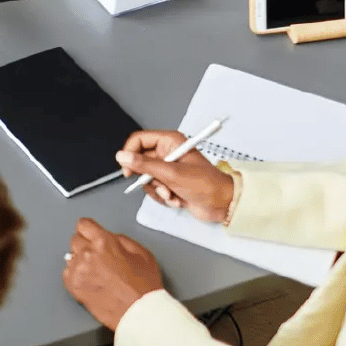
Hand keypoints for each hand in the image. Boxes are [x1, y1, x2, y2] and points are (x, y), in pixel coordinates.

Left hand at [63, 218, 165, 329]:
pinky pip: (67, 273)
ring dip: (81, 261)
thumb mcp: (141, 253)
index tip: (90, 233)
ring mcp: (78, 270)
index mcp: (104, 242)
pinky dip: (76, 275)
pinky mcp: (73, 286)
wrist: (139, 312)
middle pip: (75, 240)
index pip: (84, 225)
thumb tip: (108, 237)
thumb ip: (121, 240)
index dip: (89, 230)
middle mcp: (87, 253)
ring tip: (97, 273)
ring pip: (71, 257)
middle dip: (85, 245)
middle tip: (97, 256)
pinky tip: (90, 281)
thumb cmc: (144, 286)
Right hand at [117, 130, 236, 222]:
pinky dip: (163, 197)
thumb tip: (121, 156)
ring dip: (157, 190)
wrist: (223, 205)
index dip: (130, 154)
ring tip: (172, 194)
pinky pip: (154, 189)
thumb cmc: (205, 184)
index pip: (138, 140)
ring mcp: (168, 169)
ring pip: (146, 178)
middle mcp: (167, 153)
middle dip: (148, 178)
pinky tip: (176, 199)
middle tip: (159, 185)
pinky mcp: (170, 183)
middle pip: (140, 162)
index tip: (128, 171)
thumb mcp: (172, 173)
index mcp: (169, 142)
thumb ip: (144, 165)